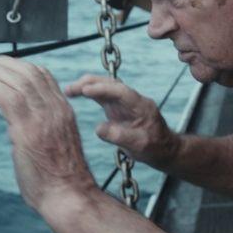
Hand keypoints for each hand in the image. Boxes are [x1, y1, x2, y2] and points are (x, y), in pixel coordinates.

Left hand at [0, 57, 95, 211]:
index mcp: (64, 111)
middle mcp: (56, 109)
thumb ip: (40, 131)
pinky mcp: (26, 129)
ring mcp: (43, 118)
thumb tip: (15, 130)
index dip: (20, 66)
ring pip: (16, 79)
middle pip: (29, 72)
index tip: (2, 67)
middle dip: (4, 64)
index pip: (44, 76)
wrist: (69, 196)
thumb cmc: (59, 180)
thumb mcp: (55, 145)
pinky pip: (5, 95)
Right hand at [65, 74, 179, 168]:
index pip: (121, 92)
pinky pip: (102, 96)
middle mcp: (132, 100)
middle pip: (111, 84)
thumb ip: (120, 137)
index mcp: (142, 106)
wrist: (163, 149)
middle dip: (91, 84)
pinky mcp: (117, 107)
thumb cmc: (155, 148)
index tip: (86, 90)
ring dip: (87, 86)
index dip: (103, 89)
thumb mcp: (140, 146)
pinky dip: (89, 93)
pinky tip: (75, 93)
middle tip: (71, 88)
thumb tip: (99, 128)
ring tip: (68, 90)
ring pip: (105, 87)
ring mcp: (124, 102)